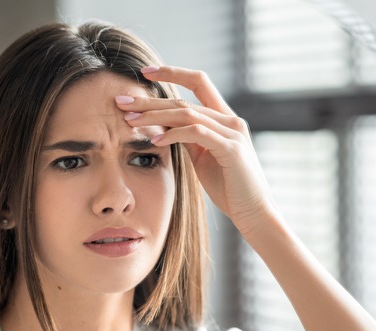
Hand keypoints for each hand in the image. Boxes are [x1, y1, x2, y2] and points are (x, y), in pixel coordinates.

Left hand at [116, 65, 276, 235]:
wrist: (254, 212)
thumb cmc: (229, 188)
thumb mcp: (203, 158)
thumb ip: (188, 139)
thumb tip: (164, 126)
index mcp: (225, 118)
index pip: (198, 82)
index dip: (172, 73)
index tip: (144, 72)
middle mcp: (231, 120)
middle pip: (184, 100)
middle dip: (150, 100)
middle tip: (121, 101)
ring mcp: (233, 132)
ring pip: (187, 114)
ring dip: (155, 116)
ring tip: (130, 120)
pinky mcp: (231, 149)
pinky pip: (197, 133)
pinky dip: (174, 134)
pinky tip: (155, 139)